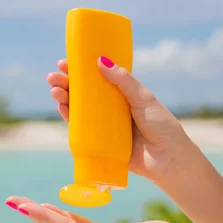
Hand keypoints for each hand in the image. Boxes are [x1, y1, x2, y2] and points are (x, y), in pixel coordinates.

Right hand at [47, 57, 198, 184]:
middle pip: (84, 93)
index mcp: (122, 94)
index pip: (97, 78)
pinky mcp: (100, 144)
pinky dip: (68, 119)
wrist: (168, 161)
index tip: (65, 62)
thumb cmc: (162, 127)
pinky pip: (80, 130)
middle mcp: (111, 109)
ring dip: (64, 99)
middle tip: (54, 76)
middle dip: (66, 83)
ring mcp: (104, 126)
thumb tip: (100, 61)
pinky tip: (61, 108)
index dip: (80, 70)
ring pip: (79, 110)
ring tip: (55, 91)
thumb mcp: (143, 98)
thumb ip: (123, 81)